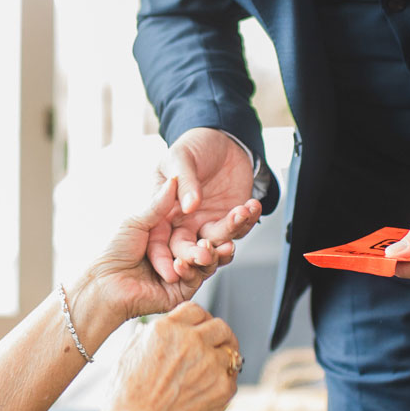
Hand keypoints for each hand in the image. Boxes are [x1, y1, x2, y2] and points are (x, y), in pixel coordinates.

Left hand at [79, 176, 259, 322]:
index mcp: (168, 232)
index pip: (197, 220)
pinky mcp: (183, 289)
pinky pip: (200, 276)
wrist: (104, 285)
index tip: (234, 200)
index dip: (216, 211)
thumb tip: (175, 180)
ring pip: (209, 257)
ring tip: (227, 239)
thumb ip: (160, 204)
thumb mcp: (138, 221)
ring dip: (220, 248)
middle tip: (242, 214)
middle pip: (209, 238)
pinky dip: (206, 265)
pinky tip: (208, 254)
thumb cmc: (115, 251)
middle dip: (227, 229)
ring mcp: (183, 270)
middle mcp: (178, 250)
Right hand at [95, 302, 241, 410]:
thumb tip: (152, 331)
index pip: (195, 310)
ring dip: (224, 359)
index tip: (201, 329)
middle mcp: (191, 341)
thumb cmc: (127, 397)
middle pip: (219, 326)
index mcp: (166, 329)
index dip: (200, 319)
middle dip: (219, 336)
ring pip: (230, 352)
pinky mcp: (222, 387)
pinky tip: (209, 392)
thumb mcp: (128, 355)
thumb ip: (147, 337)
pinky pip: (232, 378)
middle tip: (218, 346)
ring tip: (214, 372)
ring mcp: (210, 363)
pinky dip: (224, 383)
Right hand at [149, 128, 262, 288]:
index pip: (158, 242)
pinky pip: (239, 228)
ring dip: (229, 232)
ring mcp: (208, 223)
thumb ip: (183, 180)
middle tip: (207, 255)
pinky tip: (251, 205)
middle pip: (187, 250)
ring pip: (216, 242)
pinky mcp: (230, 219)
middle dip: (197, 256)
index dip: (162, 258)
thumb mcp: (180, 157)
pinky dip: (247, 219)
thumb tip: (189, 206)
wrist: (222, 140)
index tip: (171, 270)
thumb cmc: (193, 147)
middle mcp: (184, 223)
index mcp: (163, 213)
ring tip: (239, 213)